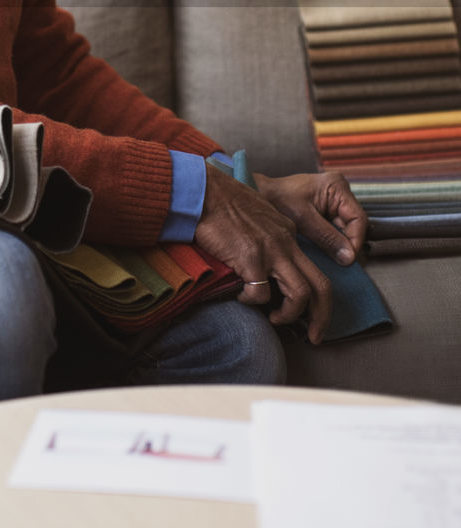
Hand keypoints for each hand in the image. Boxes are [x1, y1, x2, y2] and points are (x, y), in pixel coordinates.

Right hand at [194, 164, 332, 344]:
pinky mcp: (251, 258)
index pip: (312, 268)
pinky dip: (252, 302)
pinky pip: (261, 294)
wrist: (204, 190)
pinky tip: (240, 297)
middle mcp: (286, 242)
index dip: (313, 295)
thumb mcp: (256, 214)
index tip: (307, 311)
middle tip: (315, 337)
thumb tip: (264, 259)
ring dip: (289, 315)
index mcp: (288, 232)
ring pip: (300, 294)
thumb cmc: (222, 201)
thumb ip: (266, 234)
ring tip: (275, 319)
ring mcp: (271, 250)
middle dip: (322, 317)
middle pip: (321, 285)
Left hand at [253, 170, 367, 266]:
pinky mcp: (326, 213)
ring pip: (346, 230)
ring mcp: (334, 203)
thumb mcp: (302, 218)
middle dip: (349, 245)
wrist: (260, 195)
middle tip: (343, 265)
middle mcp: (339, 193)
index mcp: (336, 186)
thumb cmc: (277, 199)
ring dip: (341, 246)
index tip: (348, 260)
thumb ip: (326, 237)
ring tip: (335, 263)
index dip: (356, 240)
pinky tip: (327, 256)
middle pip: (354, 225)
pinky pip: (336, 231)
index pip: (358, 218)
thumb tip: (349, 258)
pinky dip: (332, 243)